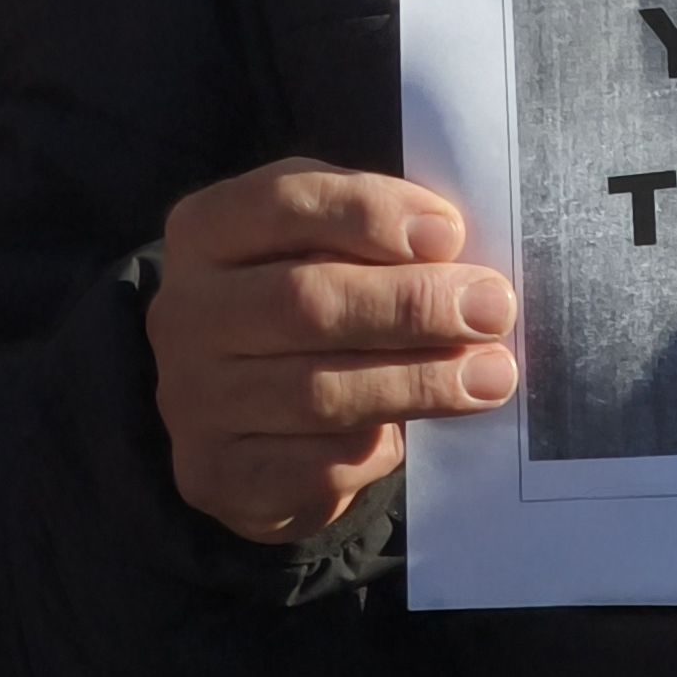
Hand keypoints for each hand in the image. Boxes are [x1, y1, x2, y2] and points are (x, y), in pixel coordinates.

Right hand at [144, 159, 518, 545]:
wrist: (241, 421)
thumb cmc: (306, 307)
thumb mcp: (324, 247)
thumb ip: (375, 235)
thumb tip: (455, 252)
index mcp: (206, 230)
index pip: (285, 203)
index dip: (370, 214)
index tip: (450, 235)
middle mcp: (183, 312)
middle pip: (307, 300)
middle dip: (413, 304)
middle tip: (493, 309)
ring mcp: (192, 399)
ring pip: (318, 391)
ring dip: (419, 382)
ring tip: (492, 375)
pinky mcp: (216, 474)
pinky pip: (313, 465)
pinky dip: (376, 448)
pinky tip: (419, 435)